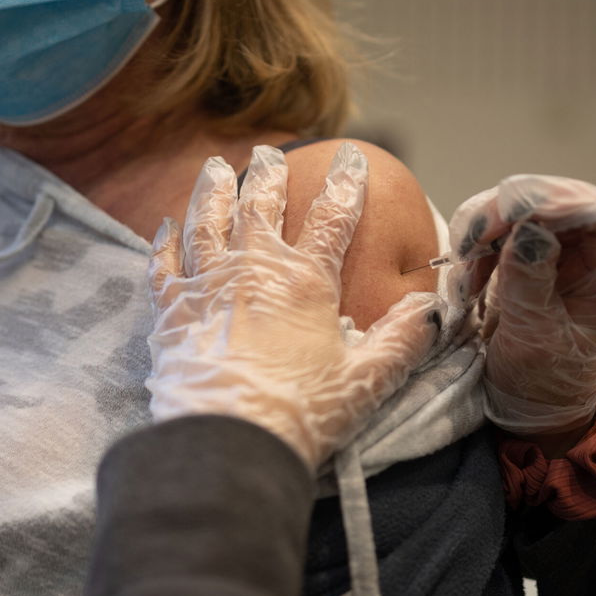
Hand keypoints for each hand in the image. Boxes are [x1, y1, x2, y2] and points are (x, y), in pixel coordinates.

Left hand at [147, 143, 445, 468]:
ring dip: (213, 191)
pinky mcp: (170, 311)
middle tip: (268, 152)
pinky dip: (164, 241)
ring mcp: (207, 285)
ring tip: (215, 167)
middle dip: (268, 175)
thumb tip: (432, 308)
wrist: (227, 443)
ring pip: (208, 221)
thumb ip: (402, 340)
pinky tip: (165, 226)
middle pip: (261, 206)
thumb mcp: (367, 381)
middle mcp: (253, 270)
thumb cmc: (302, 414)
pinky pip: (163, 264)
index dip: (345, 185)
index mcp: (305, 282)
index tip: (351, 158)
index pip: (332, 218)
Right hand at [445, 174, 595, 435]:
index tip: (521, 211)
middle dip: (512, 211)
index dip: (567, 202)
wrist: (525, 404)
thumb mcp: (536, 340)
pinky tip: (466, 281)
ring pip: (522, 209)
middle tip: (476, 238)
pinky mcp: (522, 255)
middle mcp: (585, 256)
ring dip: (485, 230)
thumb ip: (531, 284)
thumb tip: (529, 231)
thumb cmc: (544, 381)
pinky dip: (474, 246)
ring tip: (465, 270)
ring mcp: (553, 252)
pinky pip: (498, 229)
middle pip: (558, 201)